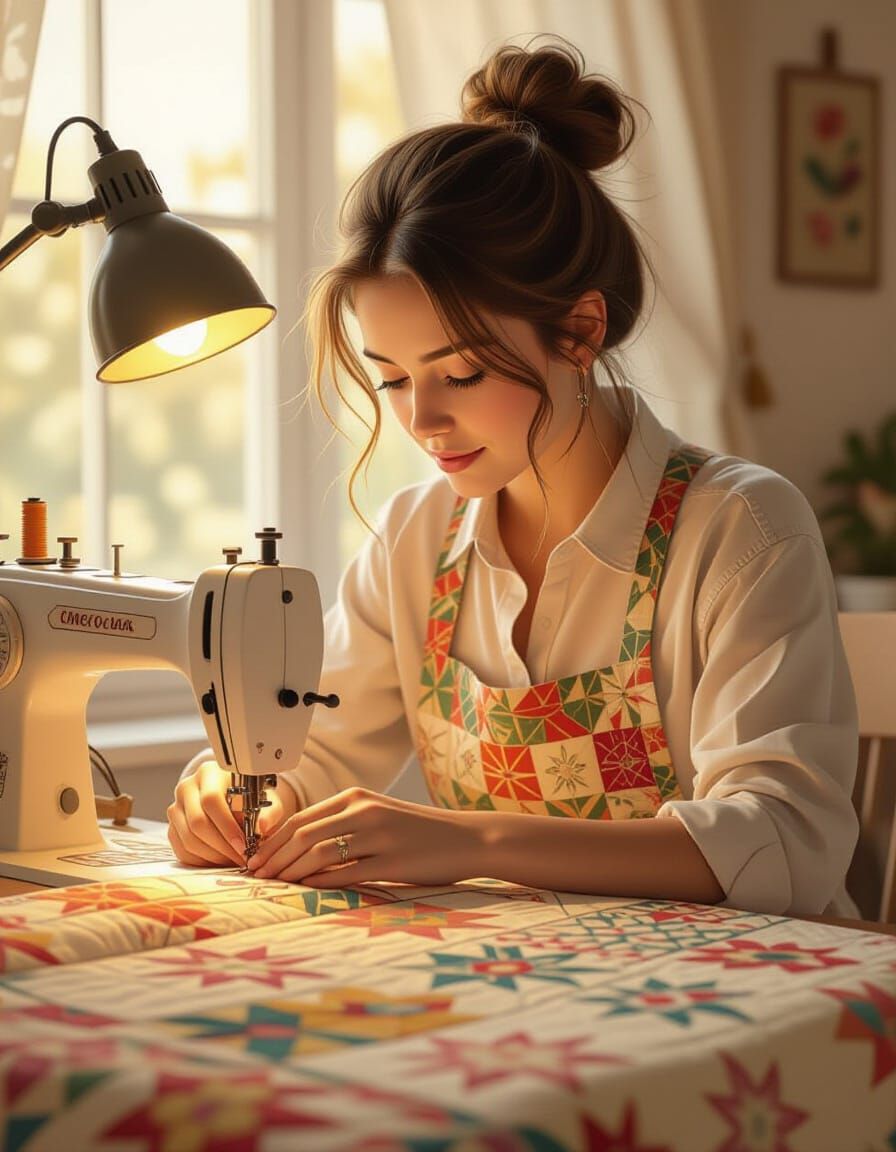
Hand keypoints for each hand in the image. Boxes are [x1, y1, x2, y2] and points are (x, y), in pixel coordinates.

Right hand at [167, 761, 291, 866]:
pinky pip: (182, 850)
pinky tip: (221, 862)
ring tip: (234, 861)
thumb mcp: (266, 799)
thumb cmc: (252, 797)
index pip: (211, 800)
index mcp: (209, 773)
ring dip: (213, 856)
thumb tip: (261, 826)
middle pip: (197, 822)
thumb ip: (268, 812)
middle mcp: (187, 787)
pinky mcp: (173, 827)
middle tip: (241, 859)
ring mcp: (176, 808)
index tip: (243, 845)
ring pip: (188, 839)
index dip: (227, 826)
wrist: (236, 797)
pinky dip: (202, 861)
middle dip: (221, 846)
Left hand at [246, 787, 482, 886]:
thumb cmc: (420, 833)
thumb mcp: (378, 817)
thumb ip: (343, 825)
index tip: (254, 859)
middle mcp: (364, 811)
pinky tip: (305, 890)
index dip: (272, 840)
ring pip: (318, 852)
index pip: (301, 818)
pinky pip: (346, 872)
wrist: (467, 839)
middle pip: (303, 833)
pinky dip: (320, 882)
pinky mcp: (392, 860)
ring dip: (289, 871)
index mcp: (356, 798)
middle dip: (273, 857)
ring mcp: (378, 835)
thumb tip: (300, 850)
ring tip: (273, 886)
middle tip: (254, 877)